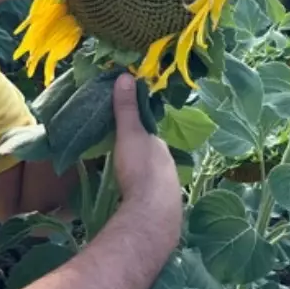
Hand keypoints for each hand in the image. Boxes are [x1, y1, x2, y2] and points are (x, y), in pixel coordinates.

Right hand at [110, 73, 181, 224]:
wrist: (153, 213)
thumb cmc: (141, 169)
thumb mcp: (129, 133)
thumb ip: (126, 108)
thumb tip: (126, 75)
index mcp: (162, 147)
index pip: (150, 134)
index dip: (138, 130)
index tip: (124, 129)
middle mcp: (169, 166)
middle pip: (152, 156)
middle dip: (139, 154)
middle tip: (120, 153)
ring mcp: (168, 189)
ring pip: (152, 177)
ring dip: (140, 175)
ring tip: (124, 175)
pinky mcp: (162, 209)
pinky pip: (150, 195)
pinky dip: (140, 192)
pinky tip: (131, 197)